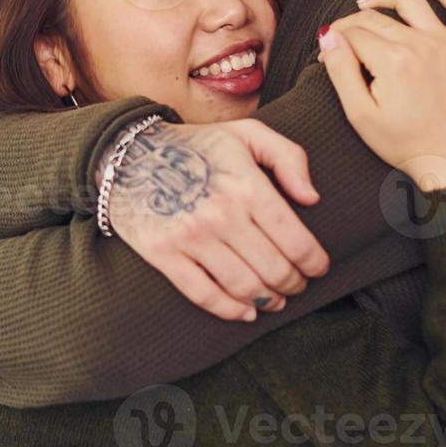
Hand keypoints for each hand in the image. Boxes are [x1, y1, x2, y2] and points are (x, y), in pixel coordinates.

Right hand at [101, 118, 329, 321]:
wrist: (127, 155)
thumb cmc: (195, 145)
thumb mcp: (246, 134)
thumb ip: (289, 157)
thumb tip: (312, 199)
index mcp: (247, 186)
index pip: (296, 241)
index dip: (314, 262)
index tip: (318, 267)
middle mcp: (222, 215)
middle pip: (274, 270)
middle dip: (294, 283)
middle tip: (297, 284)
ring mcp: (191, 238)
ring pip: (245, 287)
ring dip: (268, 300)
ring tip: (275, 299)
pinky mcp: (164, 255)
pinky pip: (205, 295)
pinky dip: (231, 311)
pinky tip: (245, 311)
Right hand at [316, 0, 445, 191]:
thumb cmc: (401, 142)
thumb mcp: (358, 113)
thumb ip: (341, 70)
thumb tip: (328, 35)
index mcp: (393, 61)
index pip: (353, 33)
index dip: (333, 41)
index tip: (326, 54)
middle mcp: (422, 45)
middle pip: (376, 18)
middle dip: (351, 25)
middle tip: (341, 41)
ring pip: (411, 1)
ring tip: (368, 3)